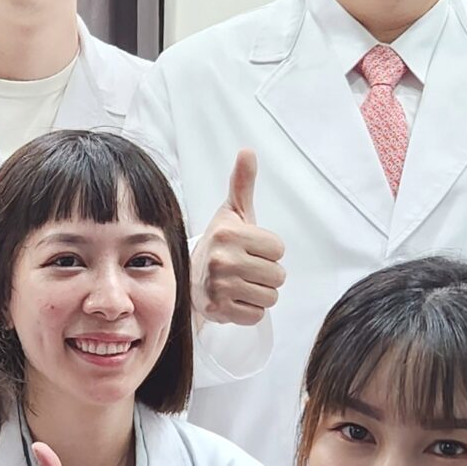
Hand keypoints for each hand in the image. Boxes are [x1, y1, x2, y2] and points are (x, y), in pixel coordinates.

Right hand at [194, 151, 284, 325]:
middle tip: (246, 270)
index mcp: (230, 234)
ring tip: (241, 285)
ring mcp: (220, 286)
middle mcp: (223, 259)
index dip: (268, 251)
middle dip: (266, 274)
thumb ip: (242, 183)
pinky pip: (257, 314)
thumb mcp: (231, 213)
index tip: (250, 250)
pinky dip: (250, 310)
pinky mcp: (220, 310)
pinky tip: (235, 299)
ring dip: (260, 293)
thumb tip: (248, 151)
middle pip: (278, 275)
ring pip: (270, 297)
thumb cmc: (219, 244)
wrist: (188, 277)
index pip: (278, 249)